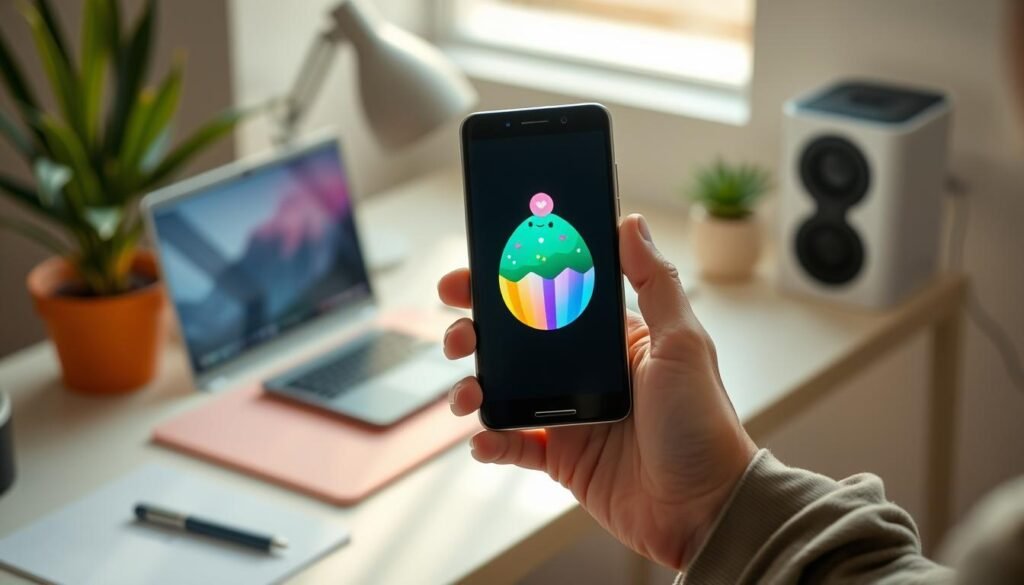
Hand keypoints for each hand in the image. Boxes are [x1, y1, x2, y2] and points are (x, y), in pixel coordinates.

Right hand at [437, 214, 756, 569]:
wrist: (705, 508)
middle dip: (476, 331)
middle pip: (515, 341)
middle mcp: (584, 371)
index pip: (549, 297)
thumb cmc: (704, 422)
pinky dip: (491, 442)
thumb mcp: (684, 344)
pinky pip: (513, 444)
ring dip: (473, 387)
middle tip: (456, 333)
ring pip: (504, 391)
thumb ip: (655, 283)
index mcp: (611, 338)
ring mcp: (569, 415)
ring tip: (464, 396)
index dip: (508, 283)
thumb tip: (630, 223)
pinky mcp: (562, 458)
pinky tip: (483, 440)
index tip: (472, 272)